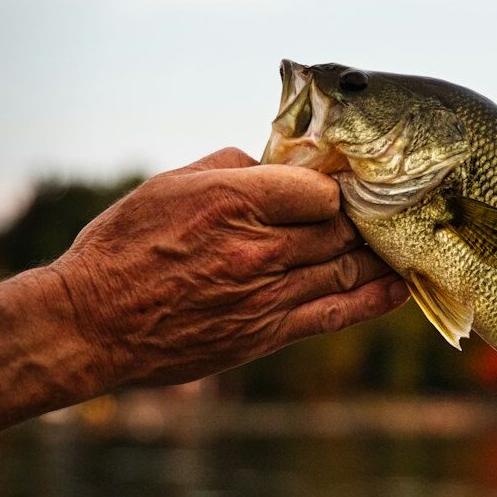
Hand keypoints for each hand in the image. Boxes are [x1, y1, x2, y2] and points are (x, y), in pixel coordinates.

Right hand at [49, 147, 407, 392]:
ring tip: (403, 242)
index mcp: (234, 201)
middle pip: (339, 228)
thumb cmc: (123, 248)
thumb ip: (229, 166)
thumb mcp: (168, 185)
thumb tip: (272, 163)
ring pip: (346, 268)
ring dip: (378, 254)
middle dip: (363, 218)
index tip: (345, 184)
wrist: (92, 323)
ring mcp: (266, 294)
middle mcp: (259, 248)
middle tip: (384, 210)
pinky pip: (335, 314)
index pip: (320, 189)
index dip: (337, 186)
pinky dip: (373, 299)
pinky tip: (399, 286)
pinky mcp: (266, 333)